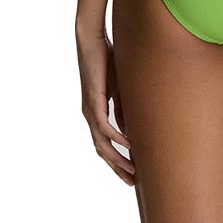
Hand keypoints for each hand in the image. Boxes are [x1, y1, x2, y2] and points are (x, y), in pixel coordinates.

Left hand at [78, 27, 135, 186]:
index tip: (131, 172)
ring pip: (102, 143)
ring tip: (132, 171)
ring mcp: (90, 110)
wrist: (92, 40)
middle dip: (117, 168)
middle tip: (132, 182)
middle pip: (102, 150)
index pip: (105, 144)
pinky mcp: (93, 100)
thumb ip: (124, 107)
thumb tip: (132, 127)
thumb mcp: (120, 88)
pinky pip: (104, 126)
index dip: (117, 159)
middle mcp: (90, 115)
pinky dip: (116, 138)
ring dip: (117, 159)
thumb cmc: (106, 59)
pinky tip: (127, 145)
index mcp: (95, 113)